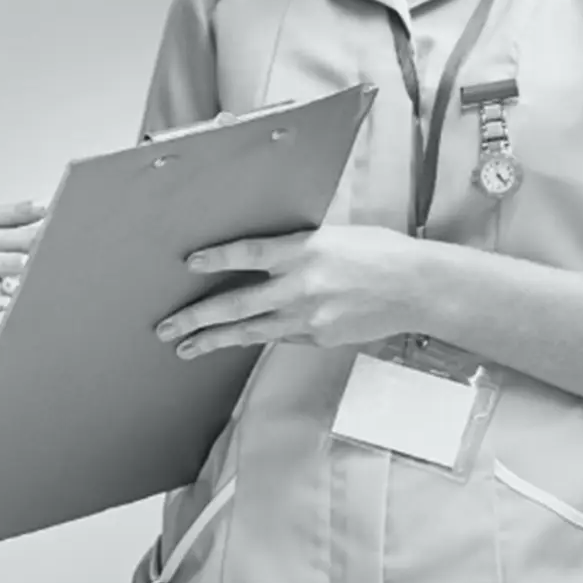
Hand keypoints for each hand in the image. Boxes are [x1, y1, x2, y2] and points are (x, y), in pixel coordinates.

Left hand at [155, 223, 421, 357]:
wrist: (416, 287)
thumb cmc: (378, 251)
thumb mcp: (333, 235)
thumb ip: (296, 248)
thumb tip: (260, 257)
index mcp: (305, 250)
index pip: (250, 254)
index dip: (218, 258)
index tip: (190, 262)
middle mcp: (302, 285)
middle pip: (237, 304)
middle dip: (197, 318)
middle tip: (167, 327)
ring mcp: (310, 317)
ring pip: (250, 332)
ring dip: (214, 340)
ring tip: (186, 348)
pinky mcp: (319, 337)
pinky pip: (279, 337)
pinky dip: (256, 337)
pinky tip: (235, 340)